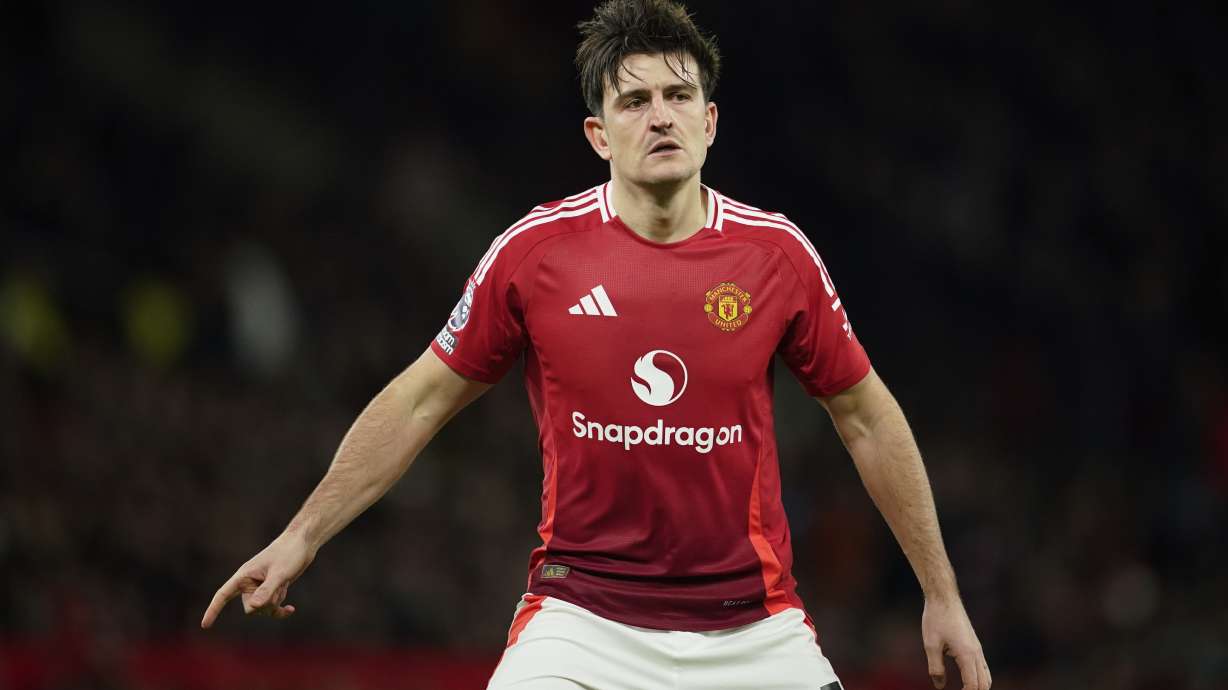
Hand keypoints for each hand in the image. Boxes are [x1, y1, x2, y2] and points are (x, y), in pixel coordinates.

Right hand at [200, 532, 315, 627]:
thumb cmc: (289, 553)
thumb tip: (253, 608)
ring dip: (275, 602)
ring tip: (284, 582)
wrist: (302, 543)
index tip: (205, 626)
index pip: (223, 595)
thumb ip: (267, 590)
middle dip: (265, 604)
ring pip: (262, 609)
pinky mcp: (271, 589)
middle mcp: (249, 583)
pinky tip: (291, 609)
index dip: (213, 610)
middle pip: (250, 608)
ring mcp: (260, 587)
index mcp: (244, 575)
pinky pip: (271, 608)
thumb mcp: (279, 573)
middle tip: (278, 586)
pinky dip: (280, 610)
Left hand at [921, 596, 990, 689]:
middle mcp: (977, 653)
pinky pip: (982, 667)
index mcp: (967, 654)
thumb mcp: (931, 645)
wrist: (944, 598)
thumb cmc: (936, 618)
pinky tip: (965, 680)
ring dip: (978, 686)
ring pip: (986, 676)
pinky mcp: (974, 645)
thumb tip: (940, 686)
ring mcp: (977, 649)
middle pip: (985, 684)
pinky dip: (978, 678)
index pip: (973, 685)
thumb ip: (936, 668)